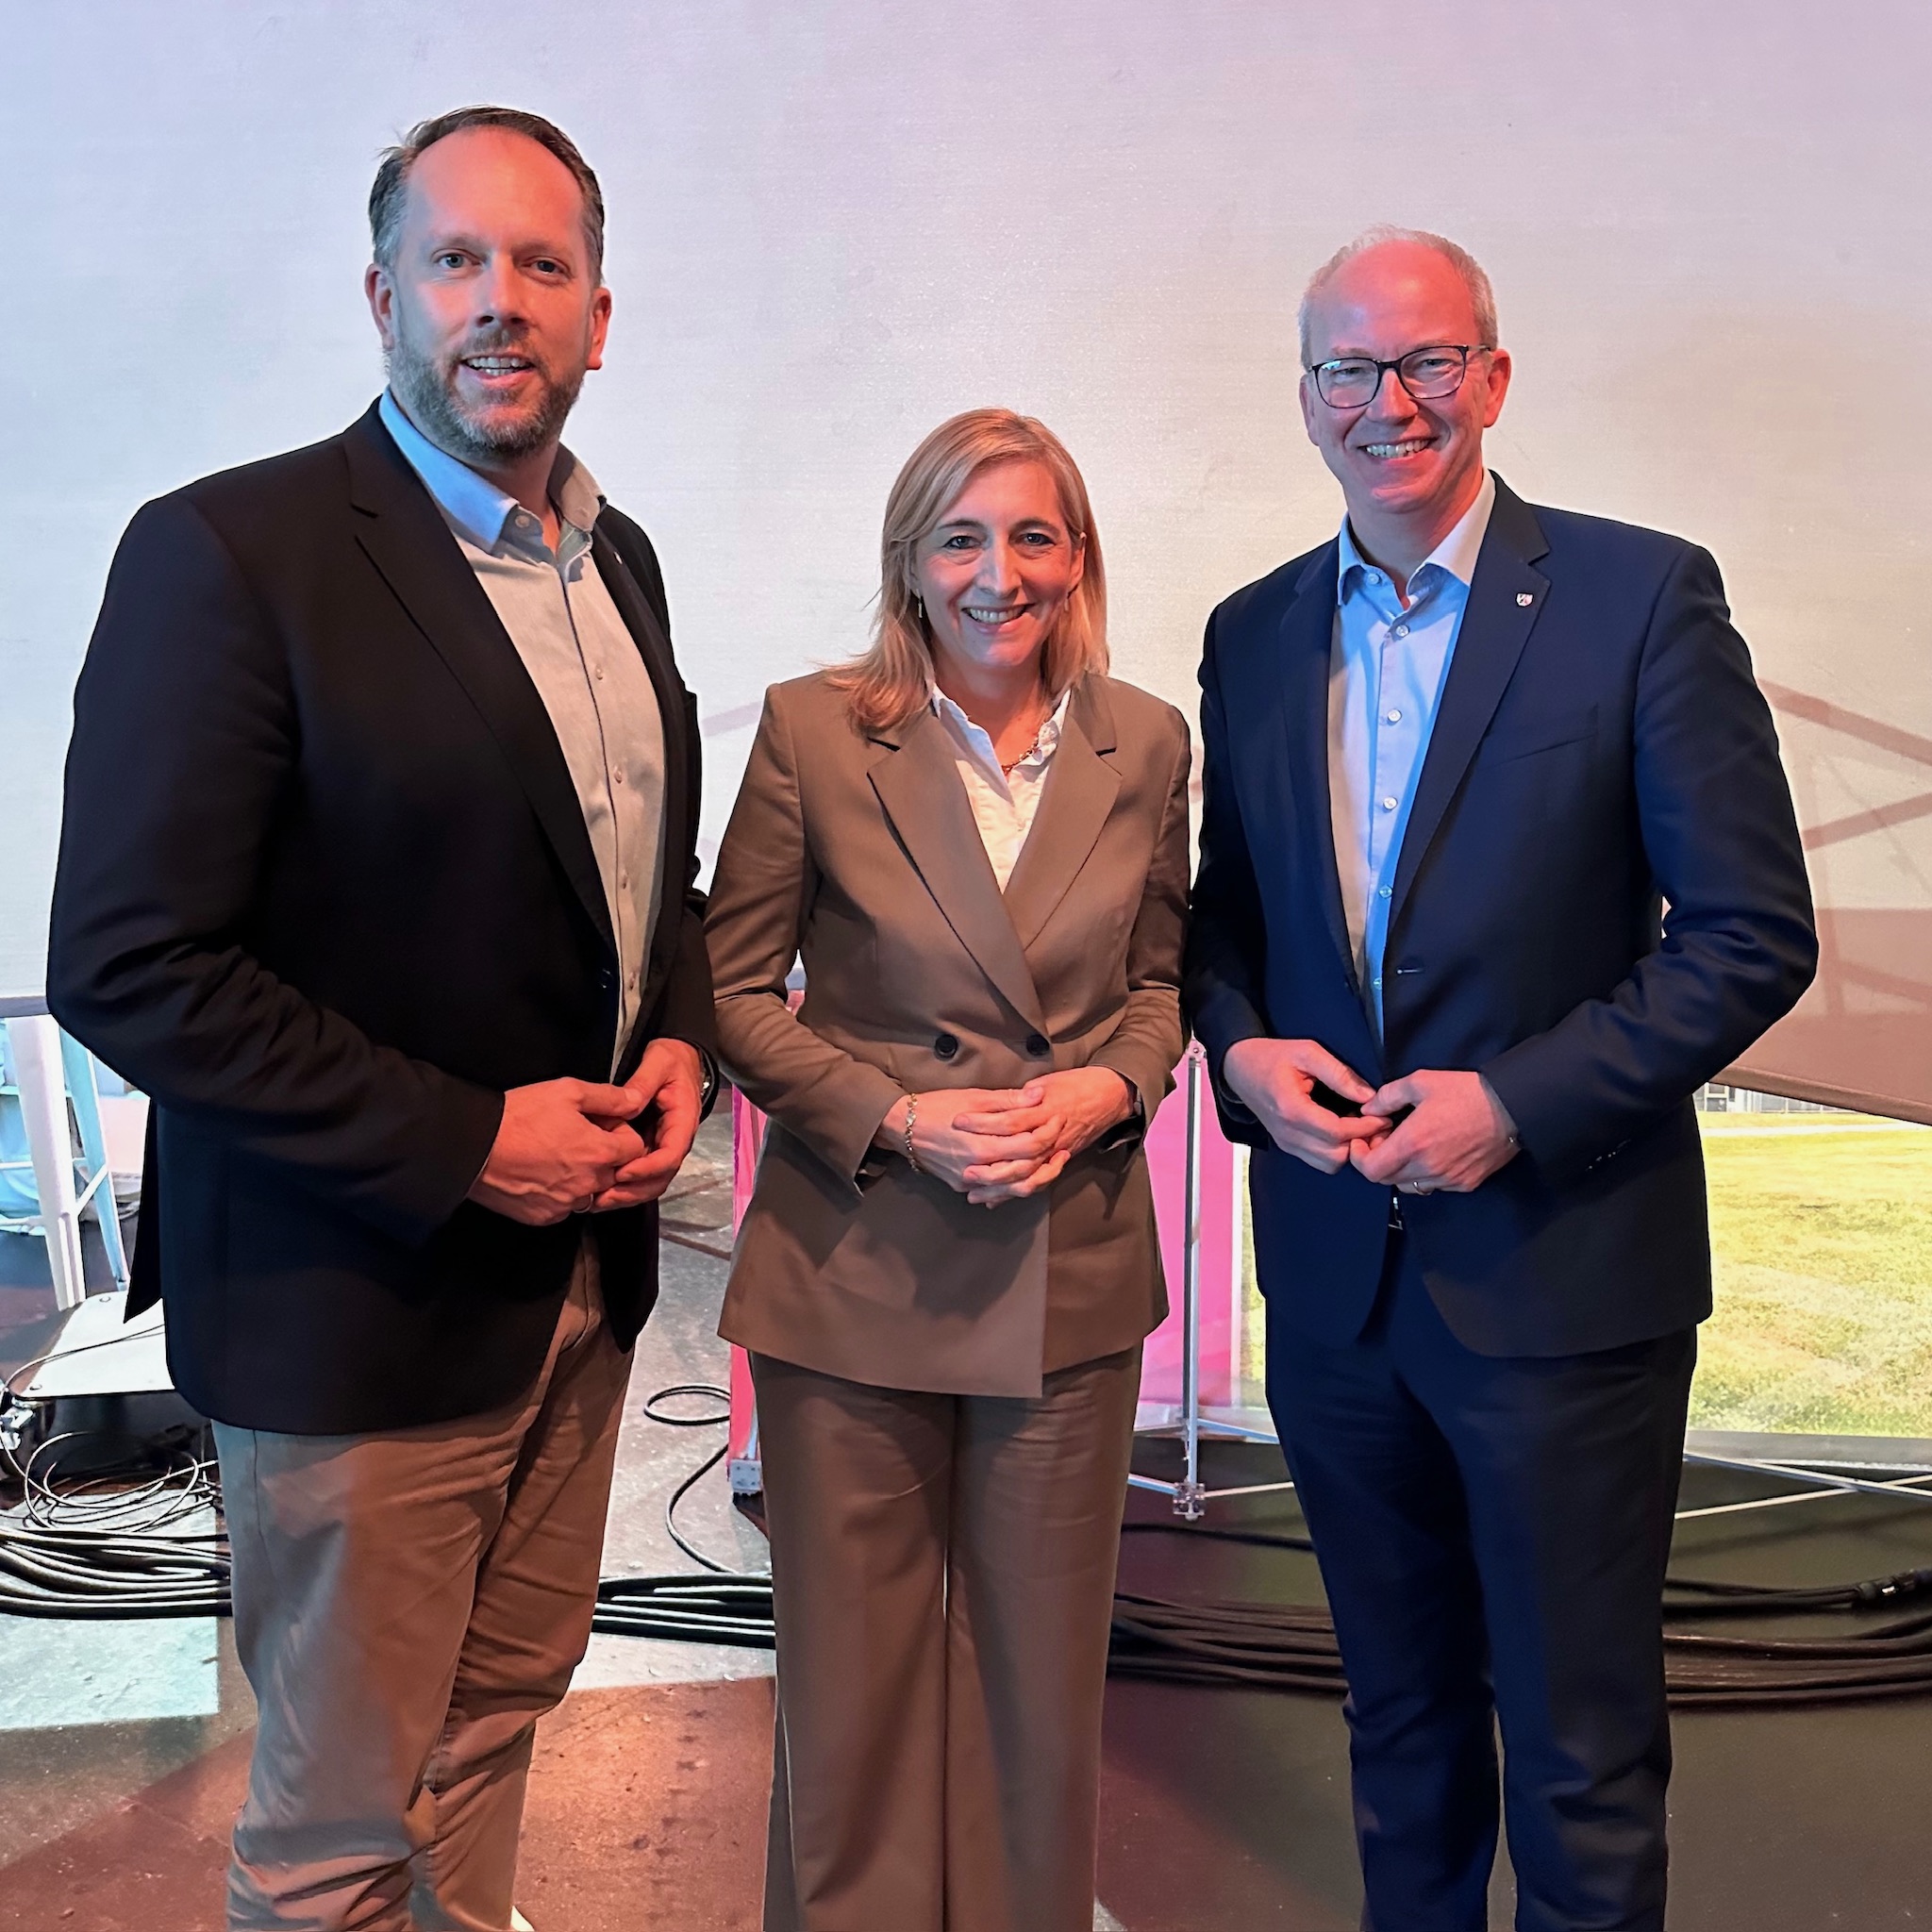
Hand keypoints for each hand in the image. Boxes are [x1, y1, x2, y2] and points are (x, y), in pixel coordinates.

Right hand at [468, 1078, 648, 1225]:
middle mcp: (589, 1184)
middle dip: (604, 1156)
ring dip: (583, 1177)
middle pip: (615, 1172)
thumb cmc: (518, 1117)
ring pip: (591, 1192)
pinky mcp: (545, 1216)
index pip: (635, 1148)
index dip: (620, 1133)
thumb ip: (609, 1097)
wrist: (473, 1146)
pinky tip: (541, 1173)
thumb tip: (636, 1101)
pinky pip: (565, 1207)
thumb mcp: (567, 1091)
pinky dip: (560, 1192)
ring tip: (556, 1155)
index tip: (601, 1125)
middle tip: (576, 1137)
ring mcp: (567, 1204)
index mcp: (600, 1153)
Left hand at [590, 1039, 706, 1209]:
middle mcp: (675, 1139)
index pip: (671, 1155)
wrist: (678, 1056)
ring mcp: (662, 1145)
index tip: (622, 1170)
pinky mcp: (649, 1147)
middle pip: (661, 1177)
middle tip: (604, 1196)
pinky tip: (599, 1190)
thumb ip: (643, 1082)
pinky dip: (622, 1185)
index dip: (648, 1167)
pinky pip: (639, 1173)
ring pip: (650, 1181)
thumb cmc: (670, 1058)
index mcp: (683, 1121)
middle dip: (633, 1190)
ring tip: (597, 1200)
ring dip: (626, 1194)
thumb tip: (628, 1104)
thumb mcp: (658, 1061)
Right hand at [875, 1086, 1059, 1201]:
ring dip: (1037, 1175)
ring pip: (1014, 1188)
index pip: (1029, 1146)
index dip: (1049, 1132)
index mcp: (982, 1146)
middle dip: (1049, 1156)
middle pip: (1026, 1171)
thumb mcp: (973, 1098)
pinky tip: (1027, 1170)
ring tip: (1051, 1159)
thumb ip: (1008, 1100)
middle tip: (1062, 1140)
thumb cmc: (937, 1107)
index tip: (1059, 1119)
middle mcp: (977, 1170)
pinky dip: (1014, 1183)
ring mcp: (969, 1182)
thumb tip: (1038, 1096)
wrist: (903, 1127)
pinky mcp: (963, 1186)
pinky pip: (995, 1191)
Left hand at [952, 1067, 1136, 1204]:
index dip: (982, 1122)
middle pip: (1016, 1161)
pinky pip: (1035, 1182)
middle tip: (963, 1171)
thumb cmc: (1076, 1085)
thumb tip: (995, 1103)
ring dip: (998, 1188)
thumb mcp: (1045, 1082)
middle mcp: (1048, 1138)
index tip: (958, 1121)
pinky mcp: (1058, 1160)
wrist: (1108, 1096)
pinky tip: (994, 1197)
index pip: (1008, 1121)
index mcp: (1042, 1112)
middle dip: (988, 1169)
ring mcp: (1054, 1153)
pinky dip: (1014, 1192)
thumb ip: (1020, 1096)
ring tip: (973, 1191)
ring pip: (1024, 1179)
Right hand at [1222, 1037, 1388, 1173]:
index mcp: (1292, 1109)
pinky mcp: (1287, 1145)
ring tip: (1359, 1128)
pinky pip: (1318, 1160)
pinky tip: (1342, 1131)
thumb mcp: (1308, 1052)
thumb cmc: (1272, 1057)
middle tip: (1375, 1124)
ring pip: (1328, 1164)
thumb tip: (1369, 1095)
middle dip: (1360, 1142)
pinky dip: (1335, 1151)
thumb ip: (1339, 1074)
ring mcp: (1286, 1142)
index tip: (1383, 1116)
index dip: (1366, 1127)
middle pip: (1336, 1156)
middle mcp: (1288, 1133)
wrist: (1240, 1068)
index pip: (1337, 1132)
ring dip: (1348, 1150)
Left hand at [1349, 1069, 1520, 1194]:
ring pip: (1409, 1185)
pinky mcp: (1465, 1183)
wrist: (1512, 1106)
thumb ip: (1387, 1096)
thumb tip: (1368, 1110)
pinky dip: (1425, 1174)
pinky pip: (1434, 1186)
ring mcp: (1448, 1179)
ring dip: (1401, 1170)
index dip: (1360, 1158)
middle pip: (1387, 1180)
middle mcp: (1428, 1168)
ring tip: (1409, 1146)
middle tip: (1386, 1138)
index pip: (1371, 1171)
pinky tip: (1432, 1152)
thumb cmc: (1466, 1092)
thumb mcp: (1421, 1082)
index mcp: (1413, 1144)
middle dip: (1379, 1160)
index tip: (1363, 1141)